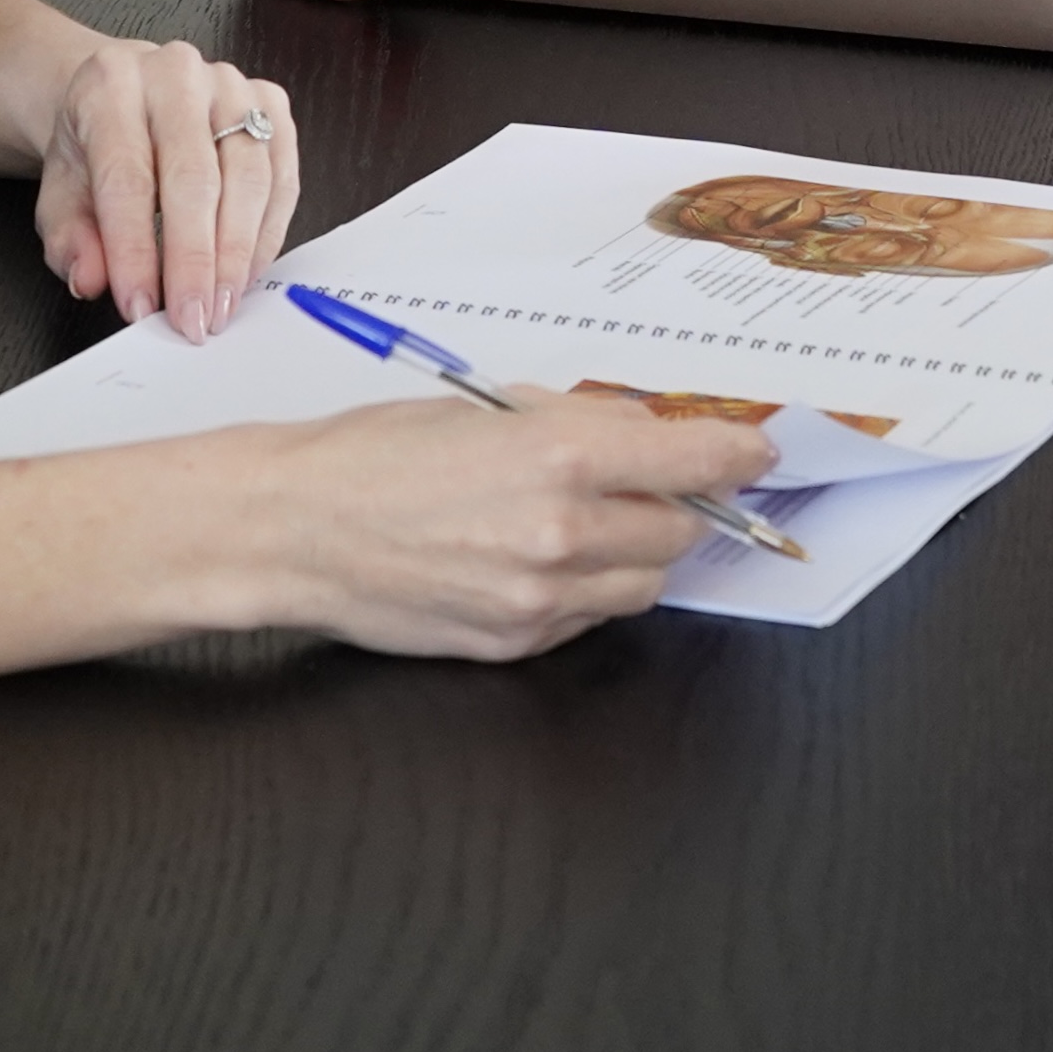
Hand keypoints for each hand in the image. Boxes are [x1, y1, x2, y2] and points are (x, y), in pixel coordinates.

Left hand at [31, 37, 300, 339]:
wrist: (126, 96)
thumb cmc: (95, 148)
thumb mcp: (59, 194)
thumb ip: (70, 240)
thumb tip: (93, 280)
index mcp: (110, 86)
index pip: (127, 178)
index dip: (135, 251)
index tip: (140, 308)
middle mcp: (175, 73)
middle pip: (195, 177)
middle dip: (195, 260)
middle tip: (194, 320)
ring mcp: (231, 83)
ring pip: (249, 177)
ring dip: (238, 253)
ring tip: (222, 305)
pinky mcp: (271, 102)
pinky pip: (282, 175)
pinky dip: (268, 233)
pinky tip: (246, 272)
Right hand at [272, 391, 784, 662]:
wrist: (295, 528)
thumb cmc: (376, 452)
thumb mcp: (490, 408)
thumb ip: (579, 424)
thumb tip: (645, 433)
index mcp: (560, 457)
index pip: (693, 462)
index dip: (738, 457)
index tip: (757, 454)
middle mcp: (561, 533)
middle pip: (679, 533)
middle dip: (678, 507)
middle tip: (652, 485)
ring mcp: (538, 599)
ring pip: (643, 587)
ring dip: (635, 556)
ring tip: (588, 523)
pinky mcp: (513, 643)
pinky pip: (587, 620)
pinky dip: (585, 592)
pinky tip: (539, 560)